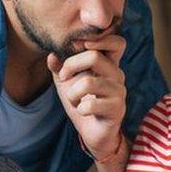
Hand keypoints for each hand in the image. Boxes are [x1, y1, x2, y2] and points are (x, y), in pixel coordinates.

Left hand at [47, 34, 127, 159]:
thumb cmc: (82, 103)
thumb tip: (51, 55)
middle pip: (94, 56)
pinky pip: (89, 104)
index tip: (76, 47)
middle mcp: (117, 74)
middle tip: (63, 76)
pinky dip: (79, 108)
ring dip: (72, 93)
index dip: (98, 39)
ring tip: (73, 100)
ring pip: (87, 82)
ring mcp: (119, 92)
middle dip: (71, 65)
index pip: (116, 42)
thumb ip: (59, 67)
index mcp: (109, 64)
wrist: (93, 132)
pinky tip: (82, 111)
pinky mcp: (116, 109)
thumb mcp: (67, 83)